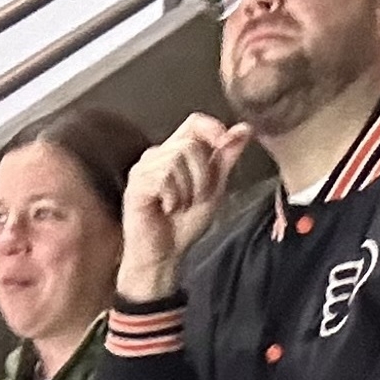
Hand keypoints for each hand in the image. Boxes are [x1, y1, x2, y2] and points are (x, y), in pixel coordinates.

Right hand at [116, 115, 251, 301]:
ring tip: (180, 205)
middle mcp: (157, 155)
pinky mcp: (136, 185)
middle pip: (190, 143)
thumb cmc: (183, 225)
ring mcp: (143, 169)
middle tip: (195, 198)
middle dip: (202, 175)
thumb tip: (244, 129)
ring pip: (177, 159)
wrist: (163, 257)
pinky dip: (174, 197)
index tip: (225, 144)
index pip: (194, 122)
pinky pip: (164, 177)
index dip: (212, 128)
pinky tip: (167, 209)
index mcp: (175, 152)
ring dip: (188, 189)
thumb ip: (226, 158)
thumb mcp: (214, 188)